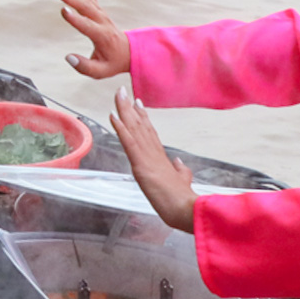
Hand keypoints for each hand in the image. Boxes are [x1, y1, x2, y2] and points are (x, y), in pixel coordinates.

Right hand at [55, 0, 130, 78]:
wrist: (127, 51)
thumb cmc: (111, 62)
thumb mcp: (101, 72)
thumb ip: (84, 66)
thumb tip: (68, 57)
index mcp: (102, 36)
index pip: (88, 26)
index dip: (76, 19)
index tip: (63, 10)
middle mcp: (102, 20)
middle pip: (86, 6)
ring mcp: (100, 11)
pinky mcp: (97, 6)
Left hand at [110, 86, 196, 231]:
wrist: (186, 209)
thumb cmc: (183, 199)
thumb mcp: (183, 181)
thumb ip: (180, 170)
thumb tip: (178, 162)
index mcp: (161, 156)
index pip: (149, 132)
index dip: (142, 116)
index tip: (137, 102)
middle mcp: (153, 152)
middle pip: (139, 125)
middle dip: (129, 107)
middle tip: (122, 90)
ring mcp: (147, 156)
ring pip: (133, 128)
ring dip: (123, 110)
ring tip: (118, 94)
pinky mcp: (141, 164)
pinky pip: (128, 142)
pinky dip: (120, 128)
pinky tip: (113, 115)